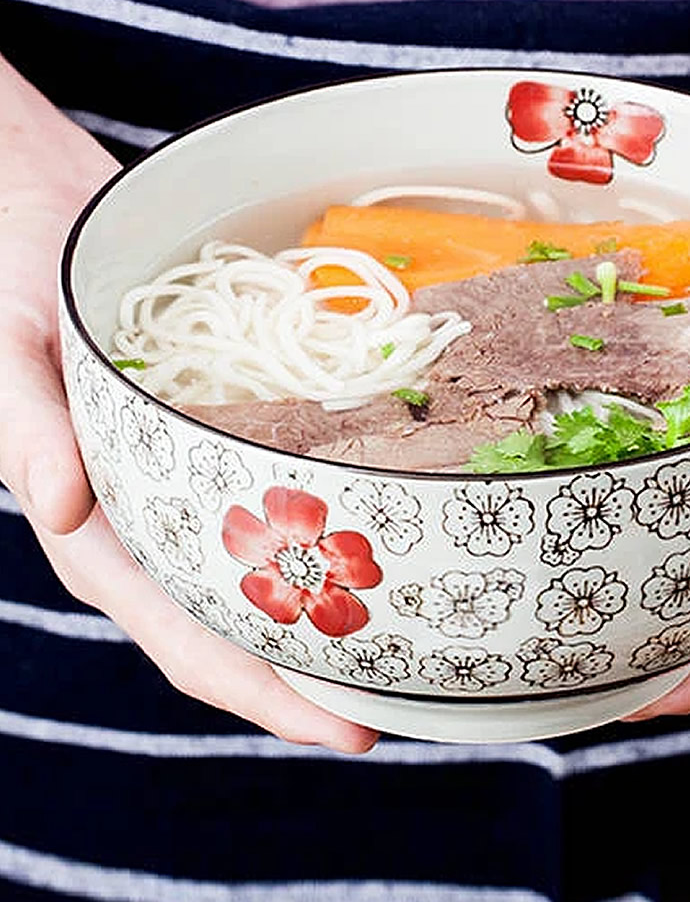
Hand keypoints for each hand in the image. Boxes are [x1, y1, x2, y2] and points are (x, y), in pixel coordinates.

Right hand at [0, 60, 376, 752]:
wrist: (40, 209)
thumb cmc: (12, 271)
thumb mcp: (9, 344)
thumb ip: (28, 426)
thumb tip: (65, 507)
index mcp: (95, 525)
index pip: (180, 637)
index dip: (259, 692)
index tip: (341, 730)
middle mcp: (145, 523)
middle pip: (233, 626)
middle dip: (308, 678)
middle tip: (397, 708)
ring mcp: (178, 489)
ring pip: (255, 578)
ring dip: (321, 619)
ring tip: (401, 647)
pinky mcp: (204, 446)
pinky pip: (265, 507)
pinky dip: (317, 535)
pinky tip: (373, 541)